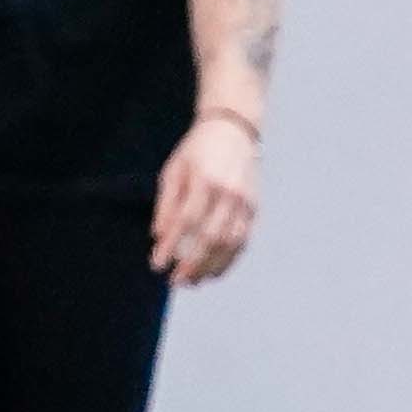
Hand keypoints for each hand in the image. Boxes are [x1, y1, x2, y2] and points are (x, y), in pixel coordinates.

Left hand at [152, 111, 261, 285]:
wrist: (233, 130)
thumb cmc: (197, 151)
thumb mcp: (174, 170)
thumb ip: (166, 204)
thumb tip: (158, 236)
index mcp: (204, 180)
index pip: (185, 221)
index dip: (171, 246)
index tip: (157, 265)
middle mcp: (228, 193)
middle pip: (210, 238)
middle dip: (192, 264)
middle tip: (176, 281)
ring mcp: (244, 202)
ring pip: (230, 244)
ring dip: (211, 267)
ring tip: (194, 281)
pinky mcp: (254, 208)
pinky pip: (243, 241)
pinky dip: (229, 260)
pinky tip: (214, 271)